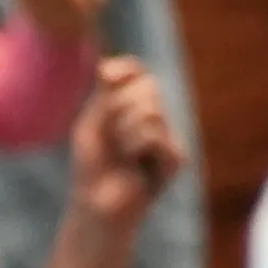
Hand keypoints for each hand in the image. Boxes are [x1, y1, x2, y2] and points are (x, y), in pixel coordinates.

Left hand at [65, 57, 179, 232]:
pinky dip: (135, 148)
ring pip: (151, 110)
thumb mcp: (91, 123)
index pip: (137, 71)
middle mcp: (154, 116)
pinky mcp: (176, 156)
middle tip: (110, 136)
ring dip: (123, 132)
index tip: (105, 78)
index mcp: (132, 104)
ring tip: (120, 153)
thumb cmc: (91, 164)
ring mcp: (168, 136)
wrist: (97, 203)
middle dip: (119, 108)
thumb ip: (103, 95)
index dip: (125, 69)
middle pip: (148, 86)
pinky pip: (154, 135)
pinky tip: (135, 166)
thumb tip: (105, 64)